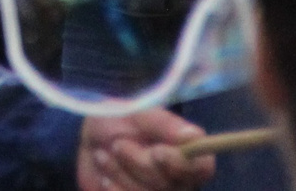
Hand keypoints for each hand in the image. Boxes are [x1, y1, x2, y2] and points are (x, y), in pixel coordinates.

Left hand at [78, 111, 213, 190]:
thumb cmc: (122, 117)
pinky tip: (105, 177)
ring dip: (122, 175)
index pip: (202, 168)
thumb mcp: (140, 113)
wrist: (94, 135)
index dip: (180, 164)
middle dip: (140, 164)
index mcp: (189, 153)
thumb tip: (192, 135)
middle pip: (170, 186)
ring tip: (104, 155)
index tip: (157, 152)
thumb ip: (165, 124)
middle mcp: (180, 179)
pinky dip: (116, 190)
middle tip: (118, 145)